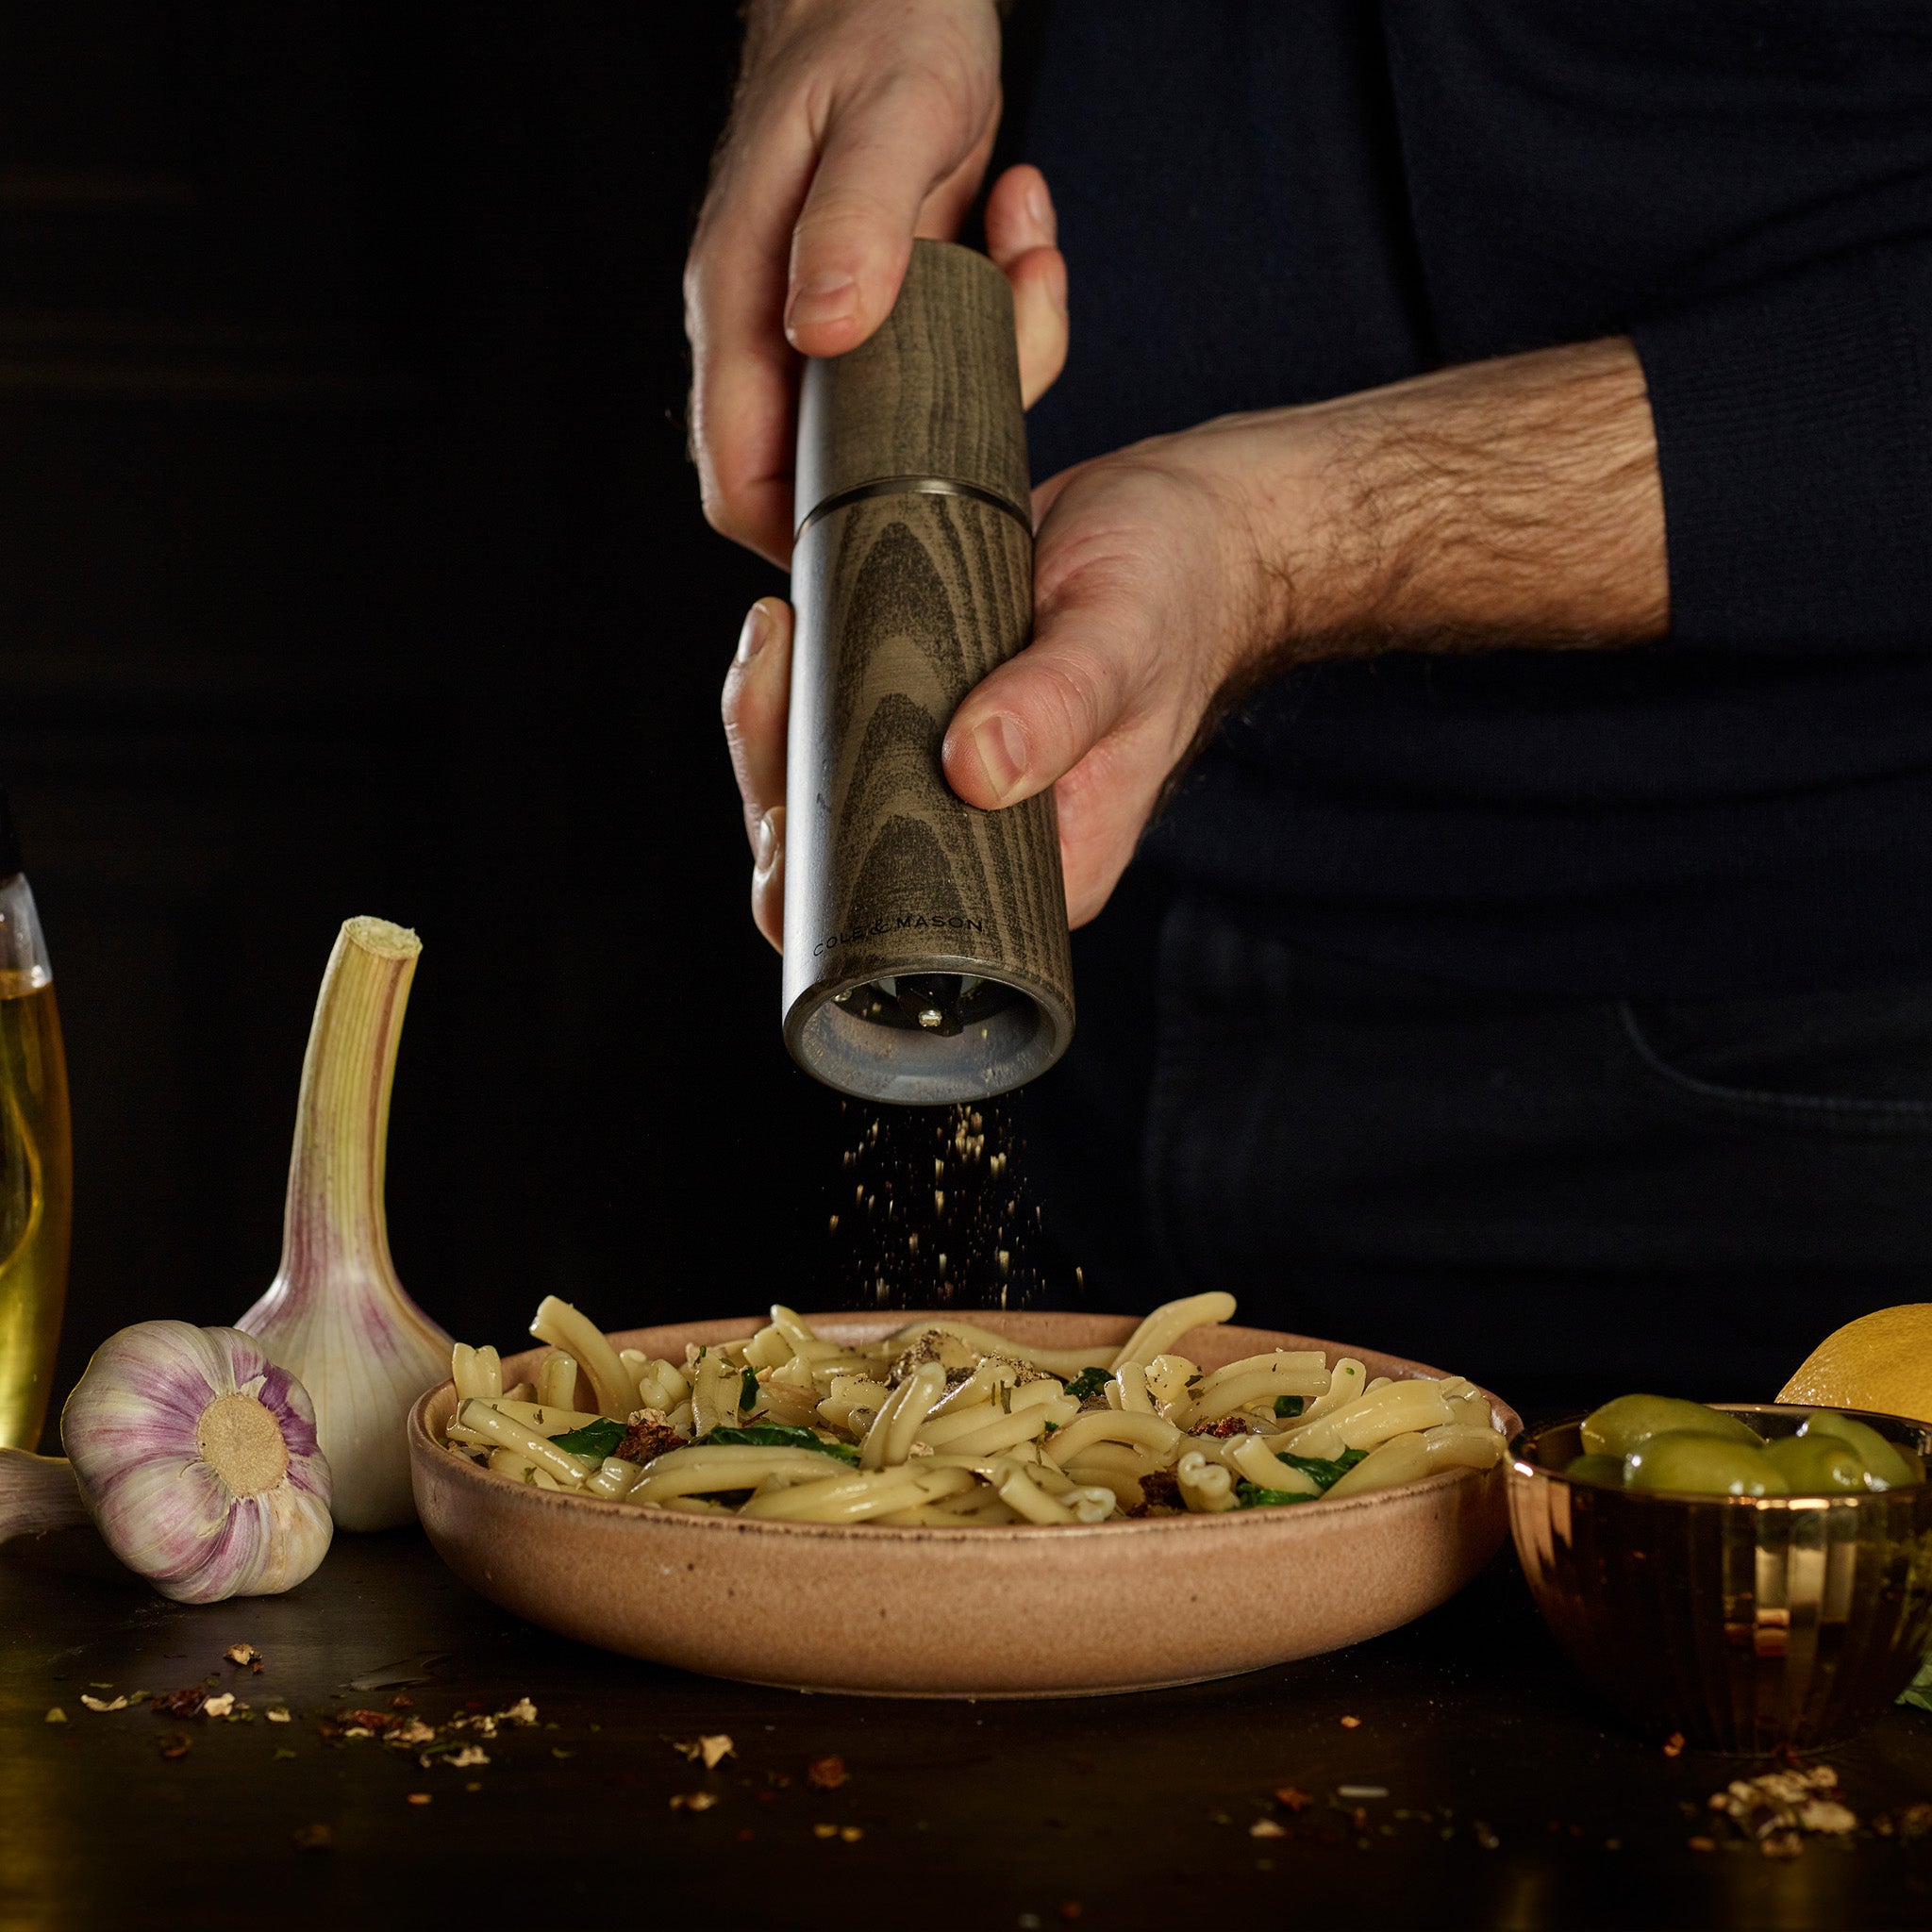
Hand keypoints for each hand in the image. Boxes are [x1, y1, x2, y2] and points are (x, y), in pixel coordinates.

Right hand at [687, 0, 1068, 564]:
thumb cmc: (876, 27)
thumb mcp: (883, 119)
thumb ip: (855, 224)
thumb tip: (825, 333)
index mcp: (745, 304)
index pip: (742, 478)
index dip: (802, 537)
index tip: (895, 537)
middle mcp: (781, 329)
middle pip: (833, 471)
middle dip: (937, 446)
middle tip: (1009, 356)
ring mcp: (834, 327)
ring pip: (910, 422)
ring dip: (996, 359)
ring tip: (1024, 255)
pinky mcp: (890, 312)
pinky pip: (952, 363)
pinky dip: (1009, 315)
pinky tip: (1018, 225)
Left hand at [723, 338, 1666, 947]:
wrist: (1231, 527)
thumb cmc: (1193, 591)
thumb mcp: (1134, 643)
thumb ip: (1067, 716)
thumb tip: (972, 775)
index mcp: (1026, 858)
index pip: (882, 919)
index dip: (798, 866)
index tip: (776, 787)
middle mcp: (981, 830)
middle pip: (829, 846)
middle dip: (771, 770)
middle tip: (772, 662)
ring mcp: (957, 769)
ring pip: (824, 780)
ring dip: (776, 720)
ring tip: (775, 640)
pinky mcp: (946, 701)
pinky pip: (848, 705)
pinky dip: (808, 666)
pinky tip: (787, 621)